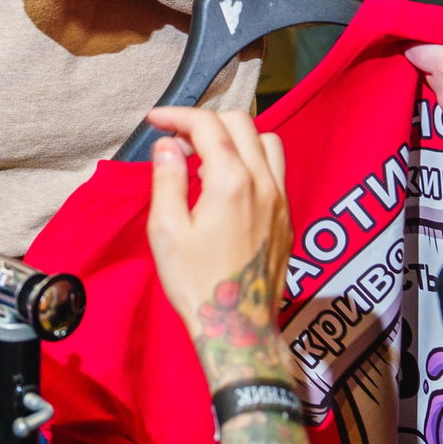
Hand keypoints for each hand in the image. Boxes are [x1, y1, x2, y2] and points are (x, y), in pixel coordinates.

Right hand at [145, 106, 294, 388]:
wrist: (239, 328)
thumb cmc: (197, 283)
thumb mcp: (167, 232)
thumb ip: (167, 180)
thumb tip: (168, 145)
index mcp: (231, 182)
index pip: (207, 125)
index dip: (177, 115)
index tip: (155, 121)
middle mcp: (263, 182)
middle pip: (241, 122)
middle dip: (205, 121)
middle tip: (176, 141)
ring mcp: (281, 198)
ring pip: (266, 140)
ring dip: (235, 136)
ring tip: (206, 158)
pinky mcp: (287, 216)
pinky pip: (275, 169)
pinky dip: (252, 159)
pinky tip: (229, 183)